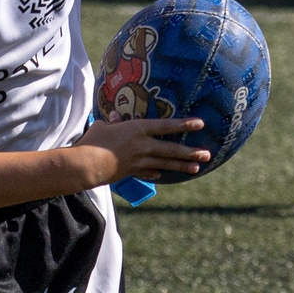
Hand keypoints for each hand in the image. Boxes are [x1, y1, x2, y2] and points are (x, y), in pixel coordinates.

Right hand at [78, 116, 209, 182]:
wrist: (87, 165)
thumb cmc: (93, 141)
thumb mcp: (103, 126)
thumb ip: (113, 122)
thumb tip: (116, 117)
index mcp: (137, 130)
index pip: (165, 126)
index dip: (183, 124)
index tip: (200, 123)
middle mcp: (143, 146)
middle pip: (171, 149)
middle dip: (190, 152)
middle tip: (207, 155)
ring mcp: (139, 161)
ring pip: (165, 164)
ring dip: (181, 166)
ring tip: (197, 168)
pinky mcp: (131, 172)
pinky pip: (147, 172)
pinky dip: (154, 173)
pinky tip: (161, 175)